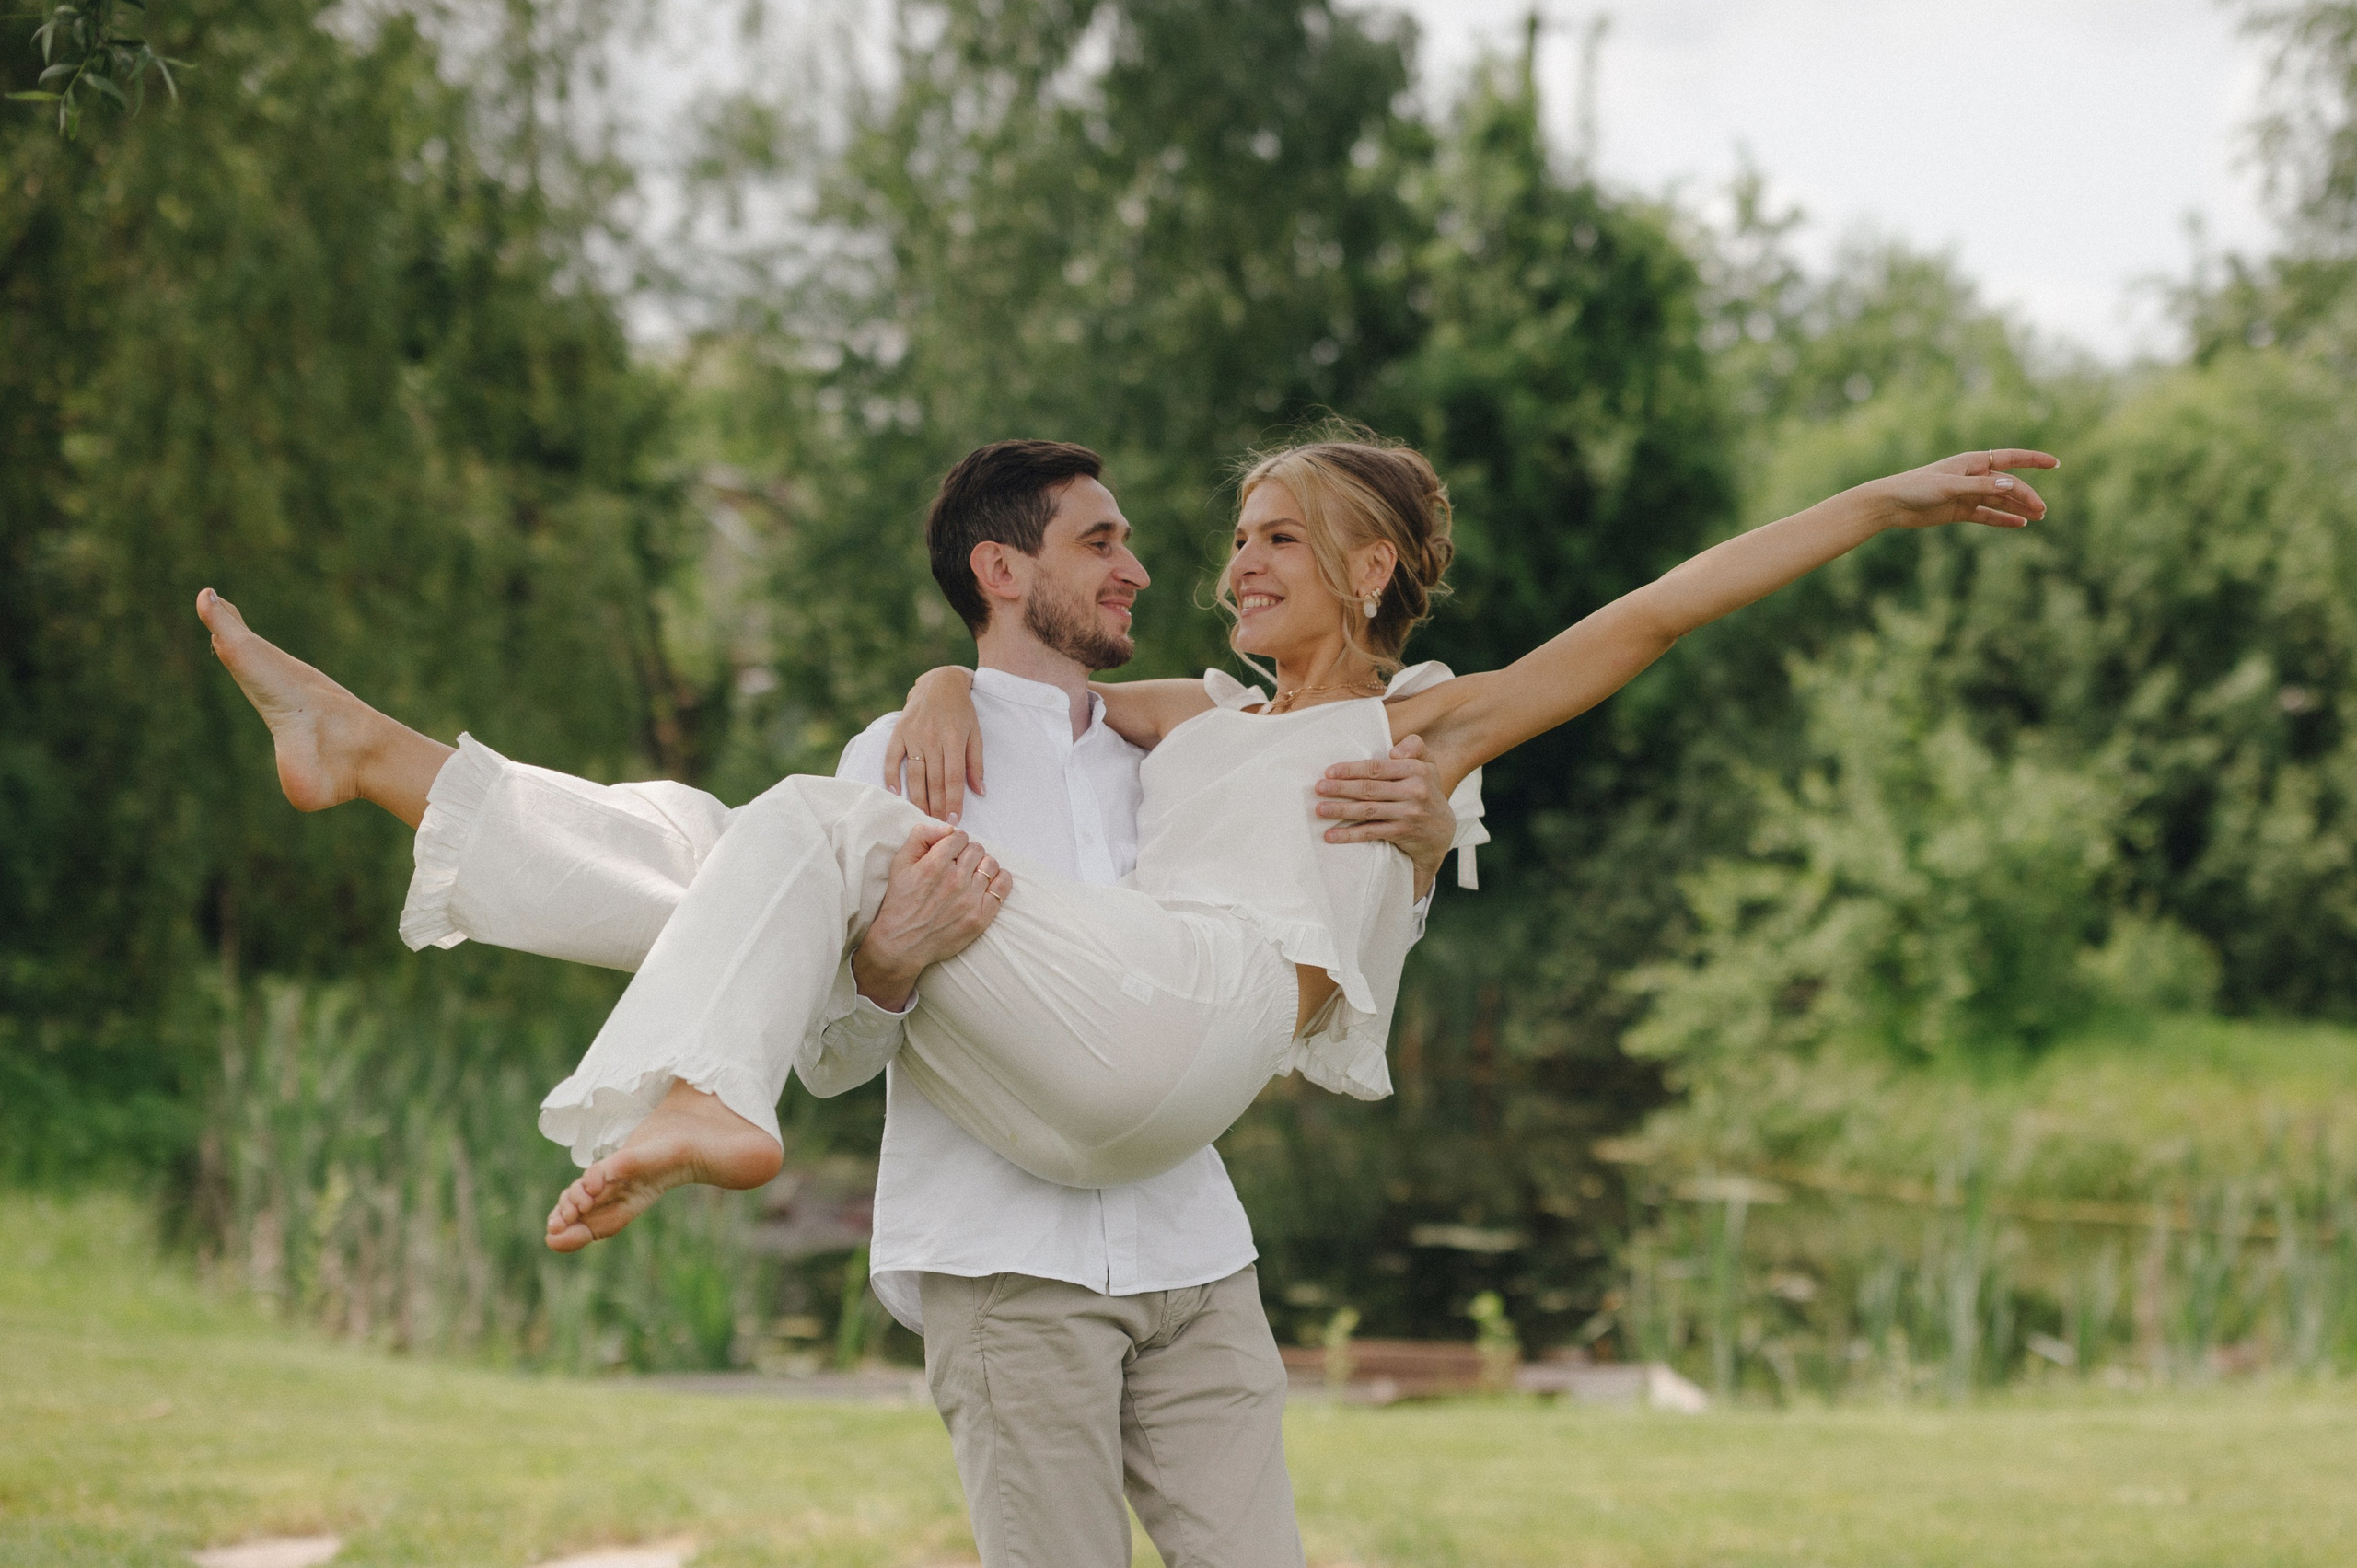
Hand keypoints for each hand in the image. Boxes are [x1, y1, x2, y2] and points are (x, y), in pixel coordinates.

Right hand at [849, 822, 1013, 1011]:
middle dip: (967, 853)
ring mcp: (970, 899)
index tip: (950, 851)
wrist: (903, 944)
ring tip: (972, 874)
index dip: (954, 841)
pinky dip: (999, 879)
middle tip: (958, 864)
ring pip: (990, 864)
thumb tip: (946, 827)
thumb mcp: (900, 864)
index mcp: (934, 865)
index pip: (958, 837)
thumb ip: (920, 837)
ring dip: (982, 865)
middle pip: (976, 849)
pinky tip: (988, 882)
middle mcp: (955, 880)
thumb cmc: (900, 903)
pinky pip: (1003, 886)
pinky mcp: (981, 916)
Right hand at [883, 667, 983, 822]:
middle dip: (937, 805)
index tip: (955, 820)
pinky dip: (892, 776)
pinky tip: (896, 794)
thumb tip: (980, 791)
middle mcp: (932, 737)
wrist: (940, 683)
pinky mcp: (899, 731)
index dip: (954, 800)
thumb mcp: (975, 733)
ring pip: (915, 774)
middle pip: (934, 779)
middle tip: (938, 826)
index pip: (953, 777)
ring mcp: (913, 735)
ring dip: (918, 798)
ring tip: (923, 816)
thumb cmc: (962, 711)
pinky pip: (892, 758)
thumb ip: (976, 763)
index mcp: (954, 739)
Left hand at [1314, 733, 1456, 893]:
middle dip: (1340, 788)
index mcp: (1417, 770)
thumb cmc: (1427, 792)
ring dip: (1340, 810)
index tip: (1329, 771)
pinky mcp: (1403, 833)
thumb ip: (1415, 746)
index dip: (1351, 769)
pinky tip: (1331, 835)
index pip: (1377, 768)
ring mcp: (1409, 813)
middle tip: (1318, 788)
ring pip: (1367, 810)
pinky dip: (1350, 834)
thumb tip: (1394, 751)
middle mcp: (1415, 790)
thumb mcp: (1428, 765)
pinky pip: (1371, 832)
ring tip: (1320, 809)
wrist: (1442, 831)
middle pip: (1369, 788)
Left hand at [1875, 449, 2057, 530]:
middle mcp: (1972, 477)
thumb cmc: (1916, 488)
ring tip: (2038, 517)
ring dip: (2018, 507)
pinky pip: (1986, 515)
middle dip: (2026, 495)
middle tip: (2042, 511)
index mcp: (1971, 463)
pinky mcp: (1959, 511)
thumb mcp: (1949, 487)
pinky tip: (2019, 524)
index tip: (2055, 463)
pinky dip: (2002, 519)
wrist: (1891, 505)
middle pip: (2007, 485)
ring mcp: (1967, 494)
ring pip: (2000, 500)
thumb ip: (1980, 487)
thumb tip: (2011, 484)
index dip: (2033, 460)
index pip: (2010, 459)